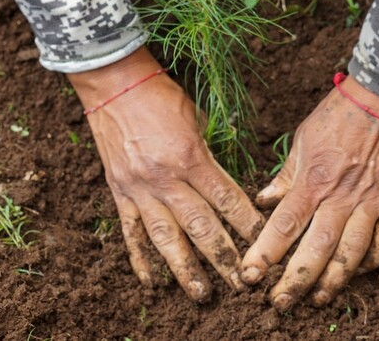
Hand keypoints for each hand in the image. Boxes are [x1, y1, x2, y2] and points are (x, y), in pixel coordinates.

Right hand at [68, 47, 264, 301]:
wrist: (114, 84)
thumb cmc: (161, 96)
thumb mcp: (196, 119)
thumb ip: (211, 155)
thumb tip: (227, 183)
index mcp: (191, 157)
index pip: (227, 200)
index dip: (248, 226)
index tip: (264, 246)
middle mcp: (165, 178)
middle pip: (201, 227)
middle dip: (224, 258)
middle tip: (241, 283)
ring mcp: (140, 189)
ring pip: (165, 238)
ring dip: (184, 269)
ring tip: (200, 293)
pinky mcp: (120, 193)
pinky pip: (131, 233)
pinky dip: (140, 260)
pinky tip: (152, 282)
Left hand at [240, 75, 378, 310]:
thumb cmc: (340, 113)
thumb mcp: (303, 138)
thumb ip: (286, 175)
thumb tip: (264, 200)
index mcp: (313, 180)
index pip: (283, 225)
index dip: (264, 254)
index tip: (249, 276)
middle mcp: (341, 196)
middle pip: (316, 248)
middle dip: (295, 281)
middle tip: (280, 304)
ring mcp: (372, 201)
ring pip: (353, 252)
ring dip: (335, 280)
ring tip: (319, 300)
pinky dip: (375, 260)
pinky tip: (361, 272)